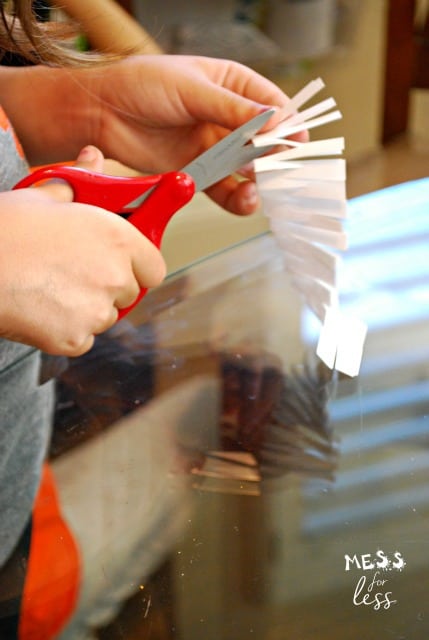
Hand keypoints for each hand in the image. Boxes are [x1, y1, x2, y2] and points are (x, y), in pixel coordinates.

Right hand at [0, 146, 165, 355]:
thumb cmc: (4, 230)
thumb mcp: (43, 195)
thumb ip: (81, 183)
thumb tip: (94, 159)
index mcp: (117, 238)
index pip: (153, 267)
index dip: (138, 266)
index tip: (124, 264)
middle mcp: (115, 276)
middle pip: (128, 293)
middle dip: (108, 286)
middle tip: (75, 272)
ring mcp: (96, 312)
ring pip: (104, 316)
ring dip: (87, 308)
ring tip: (51, 288)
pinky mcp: (74, 339)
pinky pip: (82, 338)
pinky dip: (66, 330)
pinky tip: (41, 308)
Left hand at [95, 55, 304, 214]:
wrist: (103, 113)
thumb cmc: (142, 85)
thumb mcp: (191, 88)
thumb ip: (231, 109)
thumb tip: (272, 122)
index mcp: (232, 86)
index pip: (272, 104)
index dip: (286, 123)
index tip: (294, 140)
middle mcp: (228, 119)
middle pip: (265, 142)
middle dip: (274, 158)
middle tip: (276, 171)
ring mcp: (214, 148)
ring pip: (248, 170)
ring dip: (258, 182)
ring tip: (257, 189)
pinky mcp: (199, 173)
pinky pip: (226, 190)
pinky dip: (238, 198)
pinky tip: (244, 200)